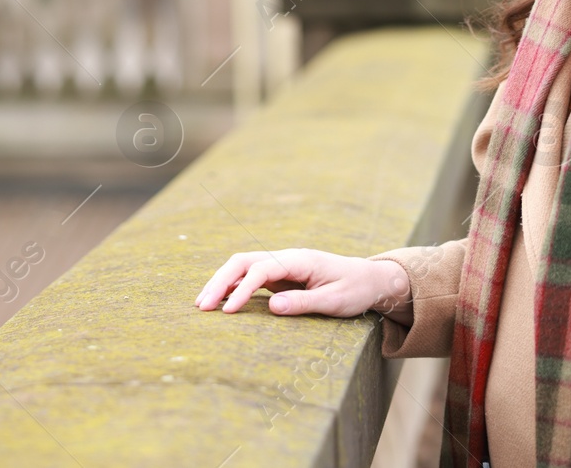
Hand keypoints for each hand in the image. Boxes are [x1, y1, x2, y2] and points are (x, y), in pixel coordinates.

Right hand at [194, 248, 409, 317]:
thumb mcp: (335, 301)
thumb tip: (273, 307)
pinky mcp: (280, 276)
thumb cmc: (355, 290)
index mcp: (299, 260)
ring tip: (202, 304)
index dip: (242, 290)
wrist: (369, 279)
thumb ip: (304, 303)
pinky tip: (220, 301)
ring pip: (243, 267)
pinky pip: (250, 277)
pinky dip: (233, 286)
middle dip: (220, 281)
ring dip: (221, 282)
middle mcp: (286, 258)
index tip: (228, 312)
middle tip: (202, 306)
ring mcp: (281, 265)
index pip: (261, 270)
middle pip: (243, 262)